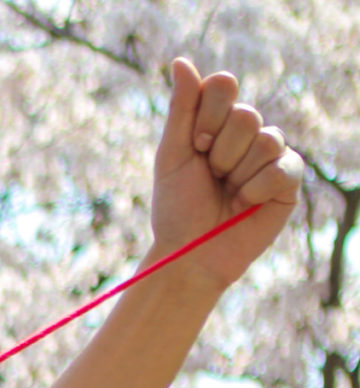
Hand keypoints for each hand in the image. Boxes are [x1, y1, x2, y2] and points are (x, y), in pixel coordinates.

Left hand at [150, 59, 303, 294]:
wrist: (190, 253)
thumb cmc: (176, 207)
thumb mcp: (172, 154)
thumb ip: (182, 108)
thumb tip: (181, 61)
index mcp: (217, 122)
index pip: (224, 86)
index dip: (208, 115)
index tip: (195, 144)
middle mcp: (247, 134)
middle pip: (246, 114)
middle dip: (220, 150)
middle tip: (210, 175)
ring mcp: (271, 155)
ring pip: (266, 138)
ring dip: (237, 172)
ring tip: (228, 193)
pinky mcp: (289, 180)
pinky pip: (282, 167)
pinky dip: (256, 189)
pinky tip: (246, 204)